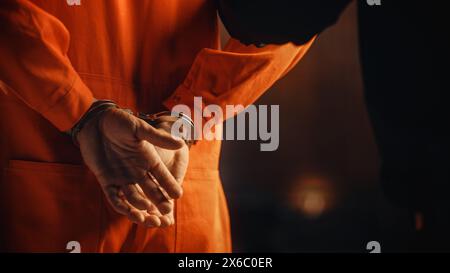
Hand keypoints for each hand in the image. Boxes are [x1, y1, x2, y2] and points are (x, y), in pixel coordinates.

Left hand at [77, 107, 185, 226]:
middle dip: (159, 201)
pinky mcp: (107, 180)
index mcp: (148, 158)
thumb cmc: (119, 121)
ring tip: (147, 215)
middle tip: (166, 210)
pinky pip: (115, 198)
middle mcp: (137, 170)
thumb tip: (180, 143)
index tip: (178, 194)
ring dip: (141, 206)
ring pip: (134, 197)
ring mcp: (122, 177)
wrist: (94, 122)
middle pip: (151, 190)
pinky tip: (129, 212)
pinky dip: (122, 206)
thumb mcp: (139, 129)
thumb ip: (158, 138)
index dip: (169, 185)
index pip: (162, 175)